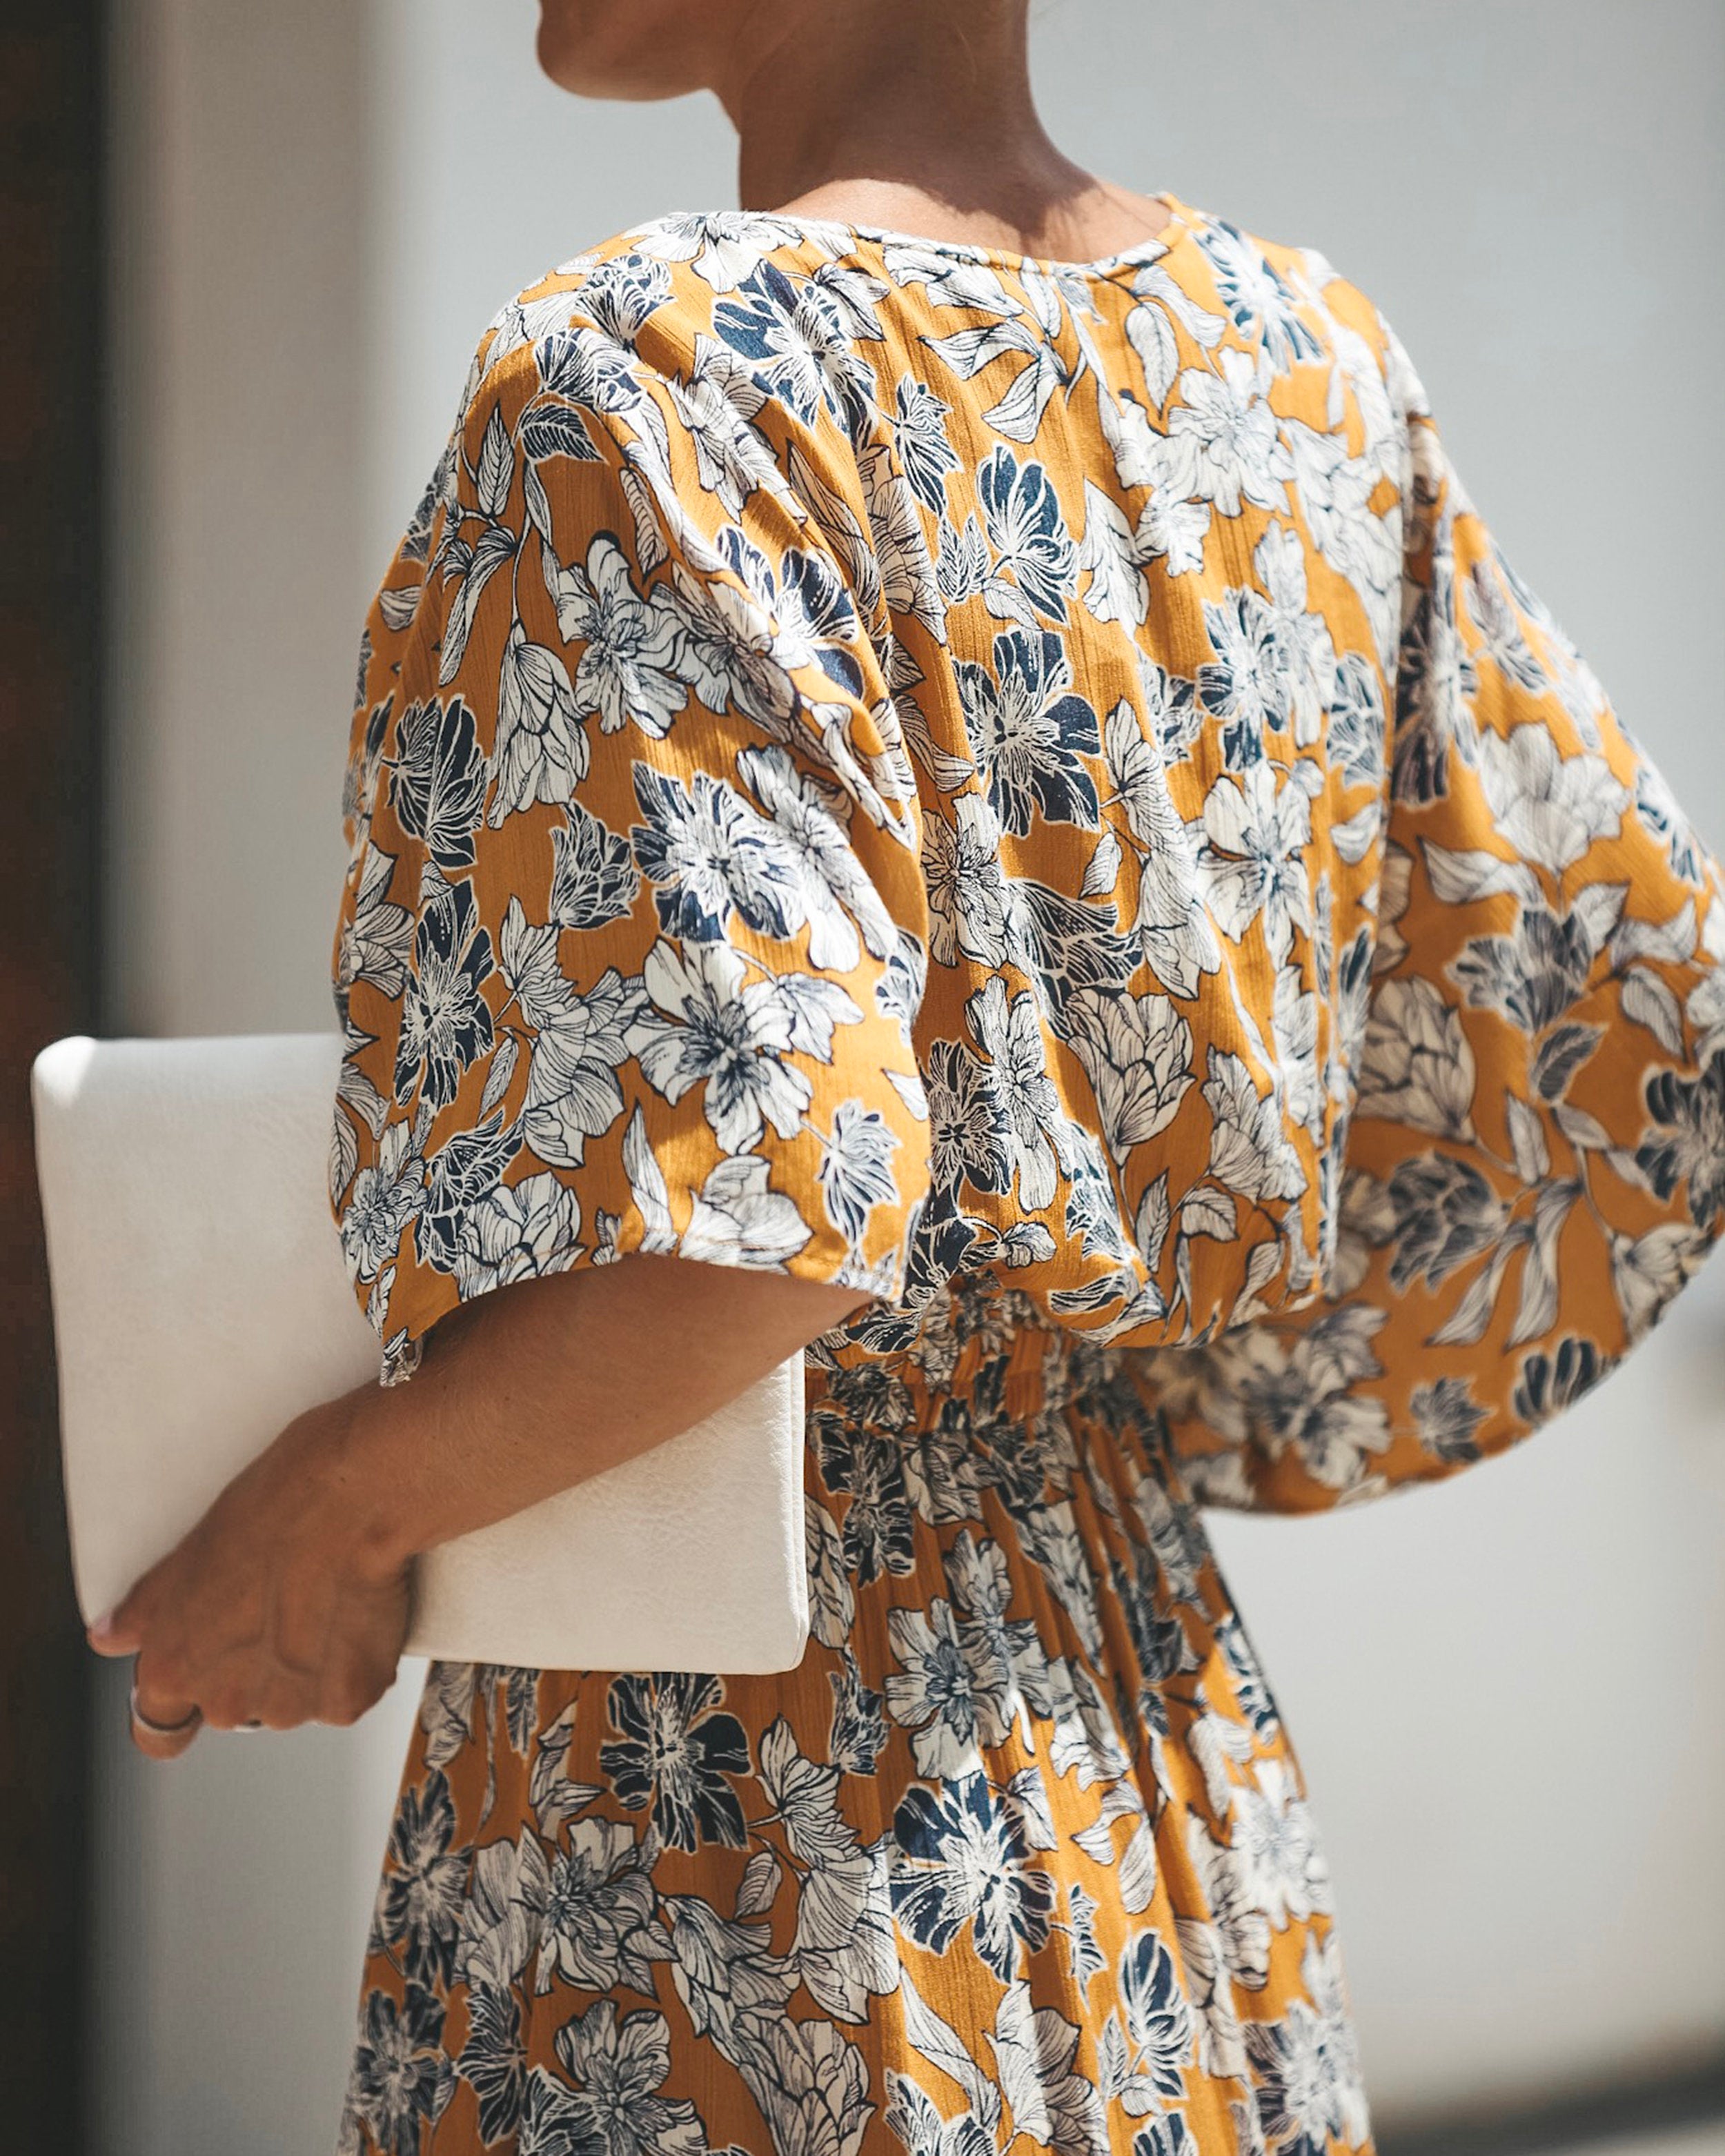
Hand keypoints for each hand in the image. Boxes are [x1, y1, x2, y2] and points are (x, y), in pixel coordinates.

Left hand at [87, 1388, 411, 1760]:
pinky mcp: (350, 1697)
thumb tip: (111, 1634)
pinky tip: (356, 1611)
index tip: (197, 1684)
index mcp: (176, 1667)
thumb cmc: (276, 1506)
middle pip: (239, 1706)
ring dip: (311, 1667)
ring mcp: (292, 1705)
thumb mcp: (191, 1550)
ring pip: (299, 1699)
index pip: (158, 1731)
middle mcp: (228, 1699)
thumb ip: (145, 1609)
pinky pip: (349, 1690)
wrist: (354, 1494)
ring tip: (325, 1602)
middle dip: (257, 1671)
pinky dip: (356, 1662)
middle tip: (282, 1609)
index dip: (179, 1709)